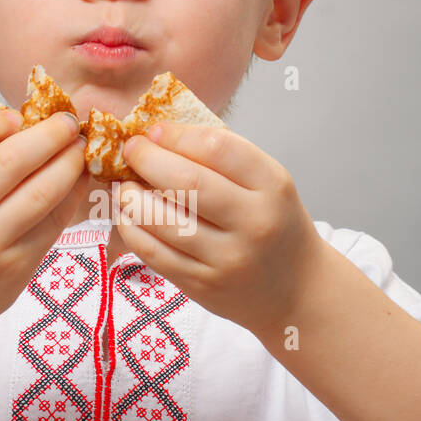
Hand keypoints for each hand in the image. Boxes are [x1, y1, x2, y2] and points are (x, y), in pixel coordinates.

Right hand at [0, 106, 87, 347]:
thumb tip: (21, 124)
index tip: (12, 120)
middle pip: (12, 159)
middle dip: (50, 134)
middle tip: (68, 121)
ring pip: (43, 192)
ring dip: (70, 163)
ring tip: (79, 147)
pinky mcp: (16, 268)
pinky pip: (53, 222)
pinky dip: (70, 196)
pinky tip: (77, 180)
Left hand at [115, 123, 323, 341]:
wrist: (296, 289)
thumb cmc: (274, 225)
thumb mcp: (267, 184)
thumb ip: (222, 159)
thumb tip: (158, 136)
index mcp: (272, 186)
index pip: (217, 147)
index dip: (176, 135)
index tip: (153, 131)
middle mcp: (253, 223)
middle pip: (187, 182)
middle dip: (146, 160)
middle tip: (130, 151)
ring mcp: (227, 258)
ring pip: (162, 220)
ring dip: (131, 197)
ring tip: (124, 185)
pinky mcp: (203, 285)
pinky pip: (154, 253)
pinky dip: (132, 229)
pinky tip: (128, 216)